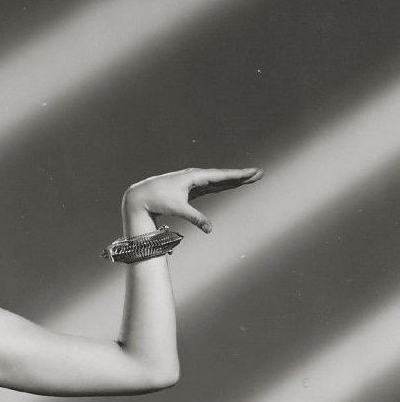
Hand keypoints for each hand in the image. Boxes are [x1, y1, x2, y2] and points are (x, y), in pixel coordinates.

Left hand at [122, 167, 262, 234]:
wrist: (141, 196)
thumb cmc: (158, 200)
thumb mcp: (178, 209)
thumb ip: (196, 218)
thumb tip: (209, 229)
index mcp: (195, 177)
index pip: (221, 176)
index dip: (238, 175)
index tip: (253, 173)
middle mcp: (196, 176)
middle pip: (223, 176)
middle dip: (241, 176)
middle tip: (259, 174)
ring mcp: (194, 182)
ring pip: (218, 181)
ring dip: (233, 180)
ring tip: (249, 178)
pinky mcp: (190, 189)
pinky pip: (210, 186)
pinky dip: (221, 185)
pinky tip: (230, 184)